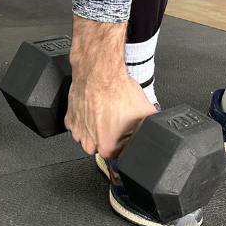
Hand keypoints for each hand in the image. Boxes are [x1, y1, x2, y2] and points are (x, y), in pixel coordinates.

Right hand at [64, 15, 156, 158]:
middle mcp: (90, 144)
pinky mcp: (70, 120)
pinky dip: (87, 118)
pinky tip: (96, 108)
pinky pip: (80, 124)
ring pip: (91, 135)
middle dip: (112, 135)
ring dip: (98, 127)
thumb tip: (155, 135)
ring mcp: (78, 132)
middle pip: (104, 145)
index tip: (127, 131)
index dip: (126, 141)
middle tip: (118, 119)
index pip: (119, 154)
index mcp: (107, 148)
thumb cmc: (118, 91)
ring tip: (107, 112)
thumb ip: (149, 130)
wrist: (100, 72)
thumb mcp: (146, 114)